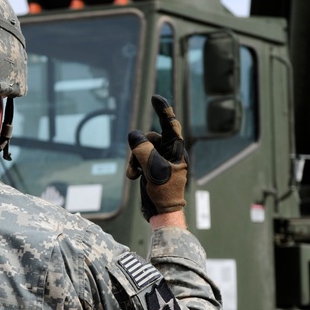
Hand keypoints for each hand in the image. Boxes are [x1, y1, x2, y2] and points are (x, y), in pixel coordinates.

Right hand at [126, 95, 187, 221]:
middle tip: (137, 163)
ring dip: (134, 160)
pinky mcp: (151, 168)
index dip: (164, 110)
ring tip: (133, 174)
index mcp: (176, 151)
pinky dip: (134, 166)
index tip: (155, 98)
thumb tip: (134, 135)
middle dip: (140, 148)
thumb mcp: (154, 170)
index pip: (171, 125)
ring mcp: (160, 160)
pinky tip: (133, 177)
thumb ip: (144, 150)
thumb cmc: (165, 192)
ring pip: (142, 149)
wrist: (162, 212)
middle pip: (150, 138)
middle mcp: (169, 153)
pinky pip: (139, 159)